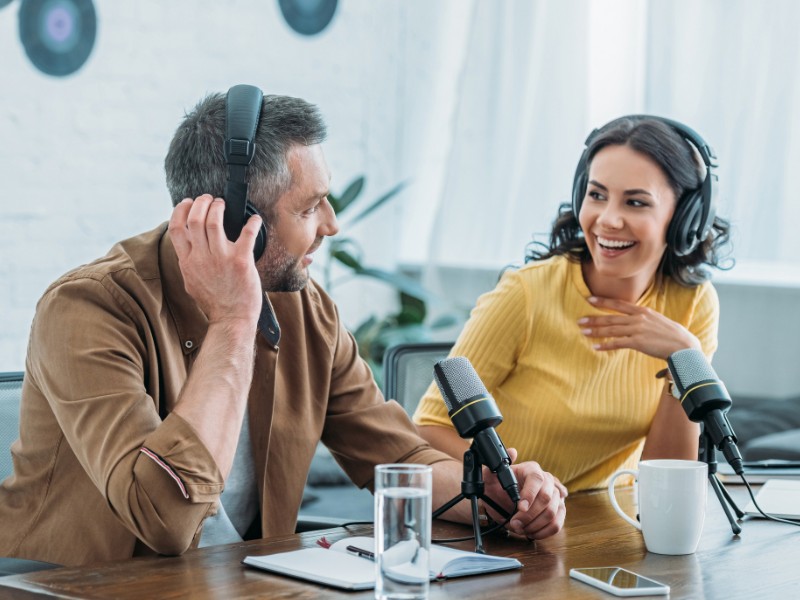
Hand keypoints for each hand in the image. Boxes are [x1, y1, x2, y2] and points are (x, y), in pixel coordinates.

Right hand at [168, 195, 262, 327]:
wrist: (231, 319)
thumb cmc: (214, 301)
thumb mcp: (191, 281)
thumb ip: (188, 261)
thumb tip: (186, 244)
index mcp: (187, 262)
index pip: (176, 228)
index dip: (181, 210)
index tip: (188, 203)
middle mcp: (201, 258)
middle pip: (195, 218)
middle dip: (201, 202)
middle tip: (209, 199)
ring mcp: (221, 258)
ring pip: (214, 220)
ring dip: (219, 207)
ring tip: (222, 204)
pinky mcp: (241, 260)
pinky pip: (247, 233)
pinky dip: (252, 222)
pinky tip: (254, 219)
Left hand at [482, 448, 566, 539]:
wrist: (500, 500)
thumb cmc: (496, 487)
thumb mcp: (490, 476)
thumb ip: (497, 465)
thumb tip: (512, 452)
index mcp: (532, 469)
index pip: (536, 479)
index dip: (529, 494)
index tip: (520, 508)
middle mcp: (547, 480)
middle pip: (547, 498)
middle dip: (529, 515)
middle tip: (515, 523)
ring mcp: (555, 496)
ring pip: (552, 513)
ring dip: (534, 525)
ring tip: (520, 528)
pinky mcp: (559, 511)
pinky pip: (557, 523)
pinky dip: (543, 532)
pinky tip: (531, 532)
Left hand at [578, 296, 700, 359]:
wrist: (684, 346)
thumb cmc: (672, 335)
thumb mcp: (657, 320)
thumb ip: (644, 318)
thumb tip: (633, 318)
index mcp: (643, 311)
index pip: (619, 304)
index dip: (603, 302)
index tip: (589, 300)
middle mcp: (638, 318)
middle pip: (611, 317)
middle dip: (594, 319)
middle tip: (580, 320)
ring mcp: (637, 330)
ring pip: (611, 330)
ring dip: (596, 331)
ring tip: (584, 332)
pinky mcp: (638, 342)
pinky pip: (617, 343)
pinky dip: (605, 345)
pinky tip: (596, 347)